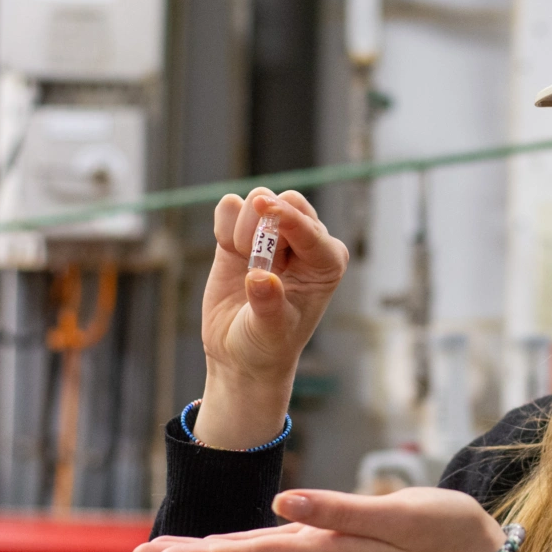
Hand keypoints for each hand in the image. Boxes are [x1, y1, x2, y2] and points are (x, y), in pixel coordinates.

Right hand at [195, 189, 348, 448]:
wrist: (241, 353)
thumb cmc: (267, 345)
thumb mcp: (269, 331)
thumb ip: (267, 304)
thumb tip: (260, 277)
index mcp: (327, 262)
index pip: (308, 227)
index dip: (286, 218)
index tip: (263, 208)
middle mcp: (307, 241)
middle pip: (288, 202)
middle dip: (263, 221)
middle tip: (248, 255)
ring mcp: (275, 233)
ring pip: (258, 199)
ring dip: (243, 227)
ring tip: (244, 261)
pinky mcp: (243, 232)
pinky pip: (230, 207)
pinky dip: (224, 225)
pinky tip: (230, 252)